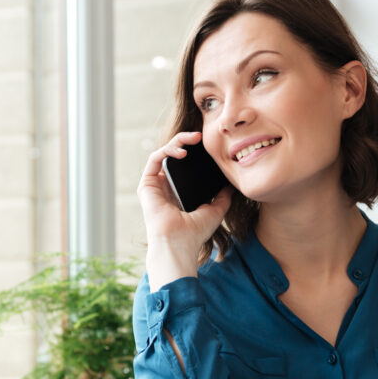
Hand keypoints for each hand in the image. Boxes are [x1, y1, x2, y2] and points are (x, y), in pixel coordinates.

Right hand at [138, 131, 232, 289]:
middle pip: (174, 155)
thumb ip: (223, 197)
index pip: (185, 165)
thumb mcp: (216, 210)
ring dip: (178, 141)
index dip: (195, 152)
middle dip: (186, 141)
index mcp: (179, 192)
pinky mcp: (146, 184)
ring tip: (194, 139)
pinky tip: (182, 151)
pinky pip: (155, 158)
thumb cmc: (195, 232)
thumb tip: (231, 184)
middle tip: (201, 136)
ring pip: (164, 153)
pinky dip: (168, 150)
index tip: (209, 146)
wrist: (179, 243)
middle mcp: (165, 186)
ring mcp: (155, 185)